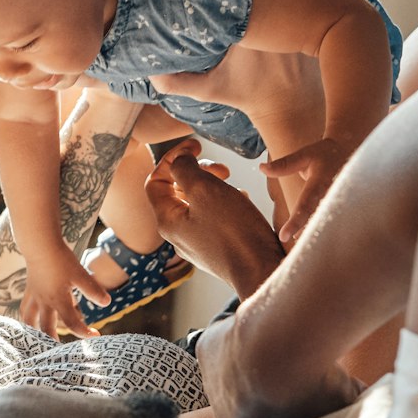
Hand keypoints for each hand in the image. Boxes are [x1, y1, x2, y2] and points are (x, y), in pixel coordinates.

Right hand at [20, 243, 108, 339]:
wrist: (40, 244)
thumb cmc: (61, 259)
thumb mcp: (80, 274)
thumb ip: (93, 289)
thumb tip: (107, 303)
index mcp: (58, 300)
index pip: (72, 324)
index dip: (84, 332)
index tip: (96, 335)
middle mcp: (44, 302)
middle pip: (46, 330)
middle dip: (54, 343)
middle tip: (62, 354)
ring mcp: (34, 297)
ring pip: (30, 322)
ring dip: (35, 333)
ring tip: (40, 342)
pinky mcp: (29, 290)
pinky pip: (25, 309)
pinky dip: (27, 319)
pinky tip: (31, 322)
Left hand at [146, 141, 283, 297]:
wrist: (262, 272)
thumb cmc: (234, 231)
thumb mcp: (206, 190)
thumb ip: (185, 170)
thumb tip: (179, 161)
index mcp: (168, 221)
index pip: (155, 182)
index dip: (172, 159)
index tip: (196, 146)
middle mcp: (178, 235)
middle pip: (176, 192)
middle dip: (196, 172)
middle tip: (222, 168)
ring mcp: (197, 245)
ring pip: (197, 205)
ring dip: (212, 186)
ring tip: (232, 183)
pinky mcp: (217, 250)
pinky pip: (213, 219)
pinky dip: (223, 203)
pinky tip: (241, 200)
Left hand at [262, 134, 356, 242]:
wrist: (351, 151)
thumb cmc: (324, 154)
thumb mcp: (304, 155)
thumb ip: (284, 164)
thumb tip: (261, 168)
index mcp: (321, 182)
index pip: (306, 205)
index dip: (295, 222)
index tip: (284, 236)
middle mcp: (333, 194)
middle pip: (318, 220)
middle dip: (306, 234)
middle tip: (292, 247)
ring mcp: (341, 201)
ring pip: (327, 223)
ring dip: (314, 235)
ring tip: (300, 248)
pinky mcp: (344, 206)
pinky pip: (333, 221)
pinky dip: (323, 230)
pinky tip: (312, 240)